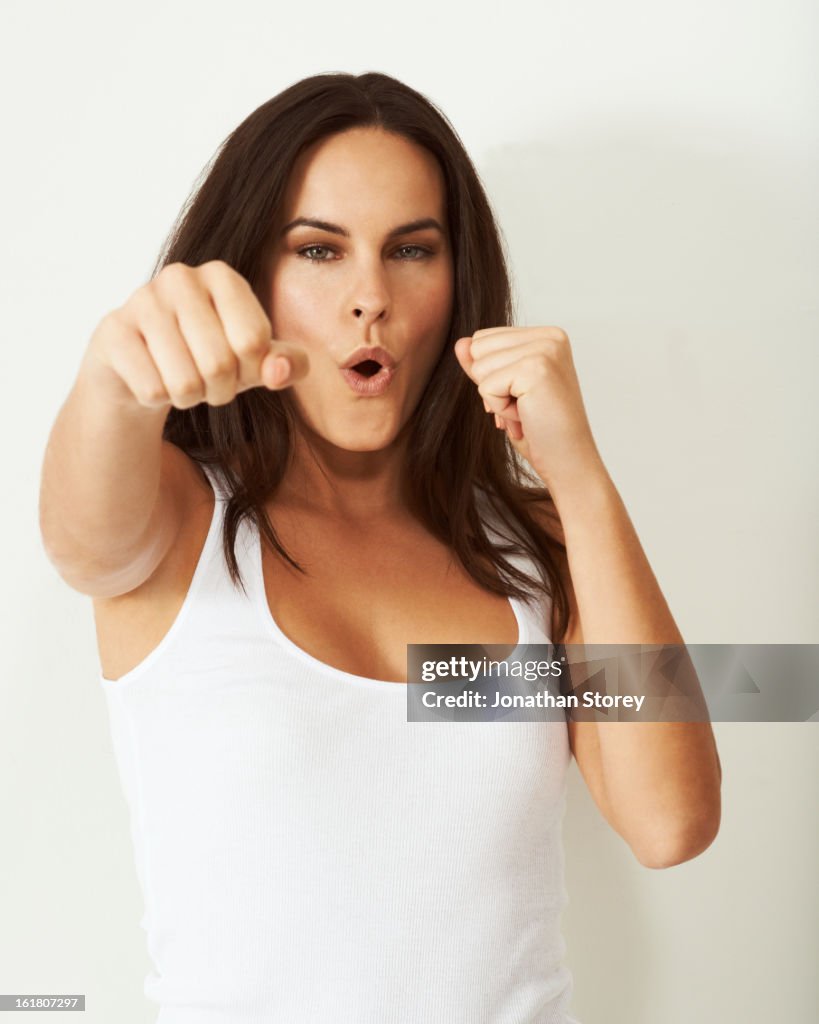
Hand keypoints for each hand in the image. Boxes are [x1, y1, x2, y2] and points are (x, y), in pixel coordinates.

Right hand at [81, 260, 309, 411]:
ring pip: (185, 383)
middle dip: (220, 390)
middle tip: (208, 381)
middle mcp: (180, 277)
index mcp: (222, 276)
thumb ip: (285, 363)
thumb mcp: (254, 360)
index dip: (251, 371)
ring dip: (190, 397)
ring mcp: (141, 301)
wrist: (140, 364)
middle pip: (219, 364)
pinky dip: (158, 398)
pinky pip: (153, 390)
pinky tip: (152, 377)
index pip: (254, 342)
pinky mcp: (112, 331)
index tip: (238, 365)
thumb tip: (279, 371)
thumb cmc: (206, 356)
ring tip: (181, 380)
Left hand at [453, 325, 603, 493]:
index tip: (522, 395)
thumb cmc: (540, 428)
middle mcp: (550, 336)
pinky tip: (527, 416)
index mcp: (547, 335)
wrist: (567, 460)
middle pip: (478, 348)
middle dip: (491, 384)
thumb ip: (483, 363)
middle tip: (524, 405)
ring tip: (527, 410)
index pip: (484, 339)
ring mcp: (545, 350)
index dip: (491, 374)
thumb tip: (460, 343)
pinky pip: (486, 387)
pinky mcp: (535, 369)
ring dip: (497, 398)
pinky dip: (501, 409)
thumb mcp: (505, 390)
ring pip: (479, 367)